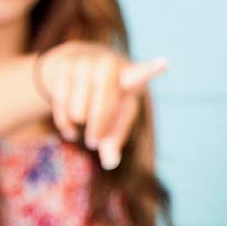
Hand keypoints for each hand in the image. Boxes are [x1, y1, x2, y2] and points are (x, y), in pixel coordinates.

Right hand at [36, 42, 166, 169]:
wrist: (77, 64)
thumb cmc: (107, 97)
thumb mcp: (115, 116)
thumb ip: (114, 140)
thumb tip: (110, 162)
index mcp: (130, 77)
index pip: (141, 74)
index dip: (152, 70)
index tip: (164, 63)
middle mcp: (108, 66)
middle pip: (101, 110)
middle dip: (97, 130)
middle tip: (93, 143)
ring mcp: (84, 64)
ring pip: (78, 112)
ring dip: (79, 122)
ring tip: (83, 119)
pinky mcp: (63, 68)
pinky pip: (61, 107)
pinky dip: (65, 124)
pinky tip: (70, 128)